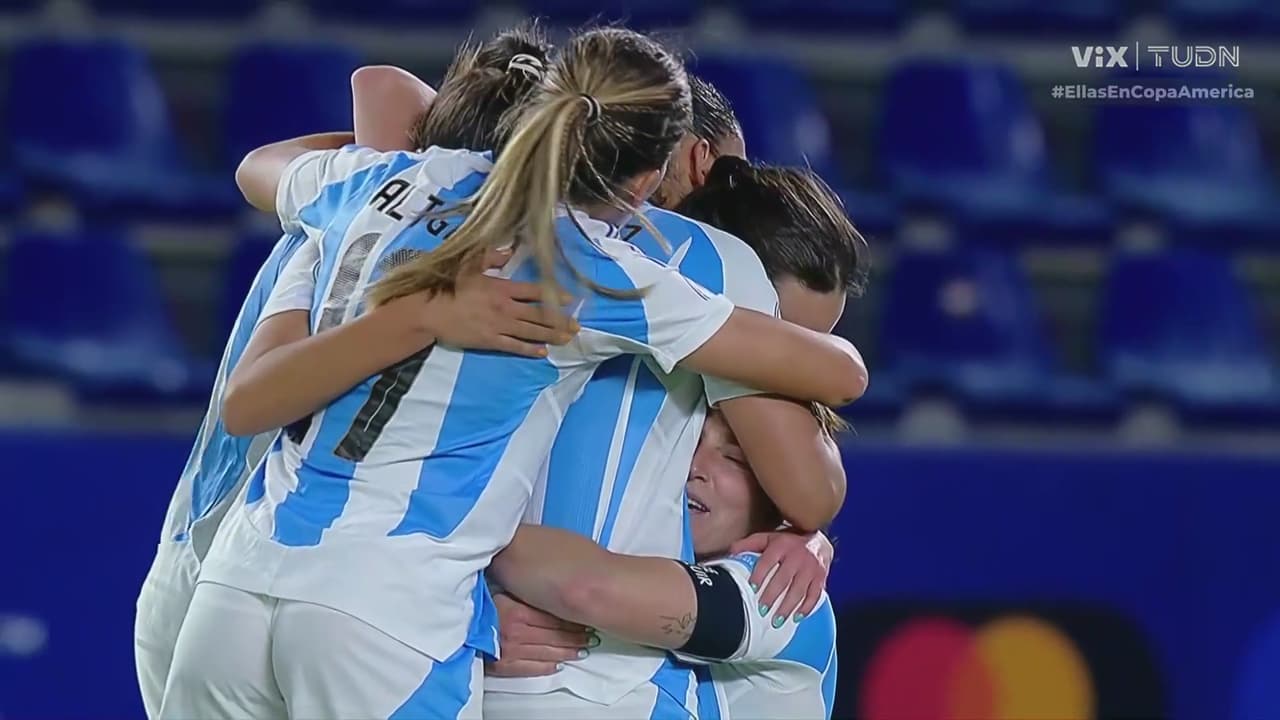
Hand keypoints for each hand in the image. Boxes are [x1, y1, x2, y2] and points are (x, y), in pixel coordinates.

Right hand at [390, 250, 577, 357]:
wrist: (428, 311)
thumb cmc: (447, 284)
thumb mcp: (468, 262)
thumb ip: (490, 256)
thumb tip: (509, 251)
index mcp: (502, 288)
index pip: (535, 291)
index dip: (555, 295)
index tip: (570, 300)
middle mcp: (505, 308)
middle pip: (539, 315)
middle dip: (560, 321)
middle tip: (577, 326)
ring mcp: (498, 326)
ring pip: (531, 332)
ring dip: (551, 335)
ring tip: (568, 339)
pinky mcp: (489, 341)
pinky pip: (514, 346)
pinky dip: (529, 349)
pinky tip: (543, 352)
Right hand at [485, 593, 594, 677]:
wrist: (452, 622)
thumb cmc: (475, 599)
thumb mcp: (499, 585)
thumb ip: (521, 587)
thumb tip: (545, 582)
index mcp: (515, 611)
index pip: (554, 618)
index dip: (573, 619)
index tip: (588, 617)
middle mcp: (515, 632)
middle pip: (554, 636)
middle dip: (576, 637)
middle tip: (592, 636)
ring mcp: (509, 651)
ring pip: (547, 653)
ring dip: (567, 652)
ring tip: (582, 651)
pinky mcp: (501, 666)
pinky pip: (529, 668)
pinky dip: (545, 667)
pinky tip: (557, 665)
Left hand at [729, 530, 831, 625]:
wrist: (818, 542)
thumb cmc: (788, 542)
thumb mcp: (769, 538)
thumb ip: (751, 543)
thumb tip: (731, 551)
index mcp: (782, 545)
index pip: (769, 561)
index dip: (760, 574)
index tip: (752, 588)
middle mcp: (798, 556)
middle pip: (784, 579)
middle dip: (772, 596)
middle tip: (762, 610)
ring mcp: (811, 568)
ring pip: (799, 590)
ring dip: (788, 606)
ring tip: (777, 620)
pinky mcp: (821, 578)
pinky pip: (815, 595)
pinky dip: (806, 608)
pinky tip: (797, 617)